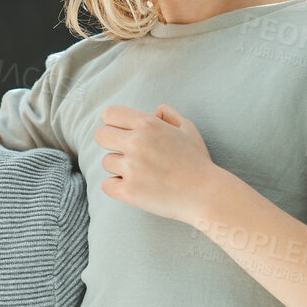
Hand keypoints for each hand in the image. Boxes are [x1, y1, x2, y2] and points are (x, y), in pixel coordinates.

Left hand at [94, 104, 218, 223]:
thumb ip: (168, 115)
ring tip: (142, 173)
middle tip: (127, 153)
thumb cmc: (197, 162)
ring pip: (106, 162)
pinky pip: (107, 185)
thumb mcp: (188, 130)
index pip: (109, 114)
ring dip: (119, 168)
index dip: (113, 123)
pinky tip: (135, 186)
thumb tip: (153, 111)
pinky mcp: (128, 191)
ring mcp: (131, 168)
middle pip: (101, 136)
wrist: (206, 195)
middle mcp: (137, 143)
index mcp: (148, 125)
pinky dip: (117, 187)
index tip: (121, 132)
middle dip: (111, 143)